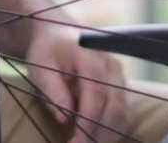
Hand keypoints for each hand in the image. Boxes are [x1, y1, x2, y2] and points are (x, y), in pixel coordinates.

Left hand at [24, 22, 128, 142]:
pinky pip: (126, 112)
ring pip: (124, 113)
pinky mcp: (122, 85)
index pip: (96, 95)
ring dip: (108, 135)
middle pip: (115, 107)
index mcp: (91, 56)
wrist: (59, 35)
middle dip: (98, 134)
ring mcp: (120, 75)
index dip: (88, 123)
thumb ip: (53, 90)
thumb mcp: (41, 67)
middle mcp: (111, 65)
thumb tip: (65, 117)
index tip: (75, 142)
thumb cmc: (48, 51)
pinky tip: (98, 138)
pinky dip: (114, 129)